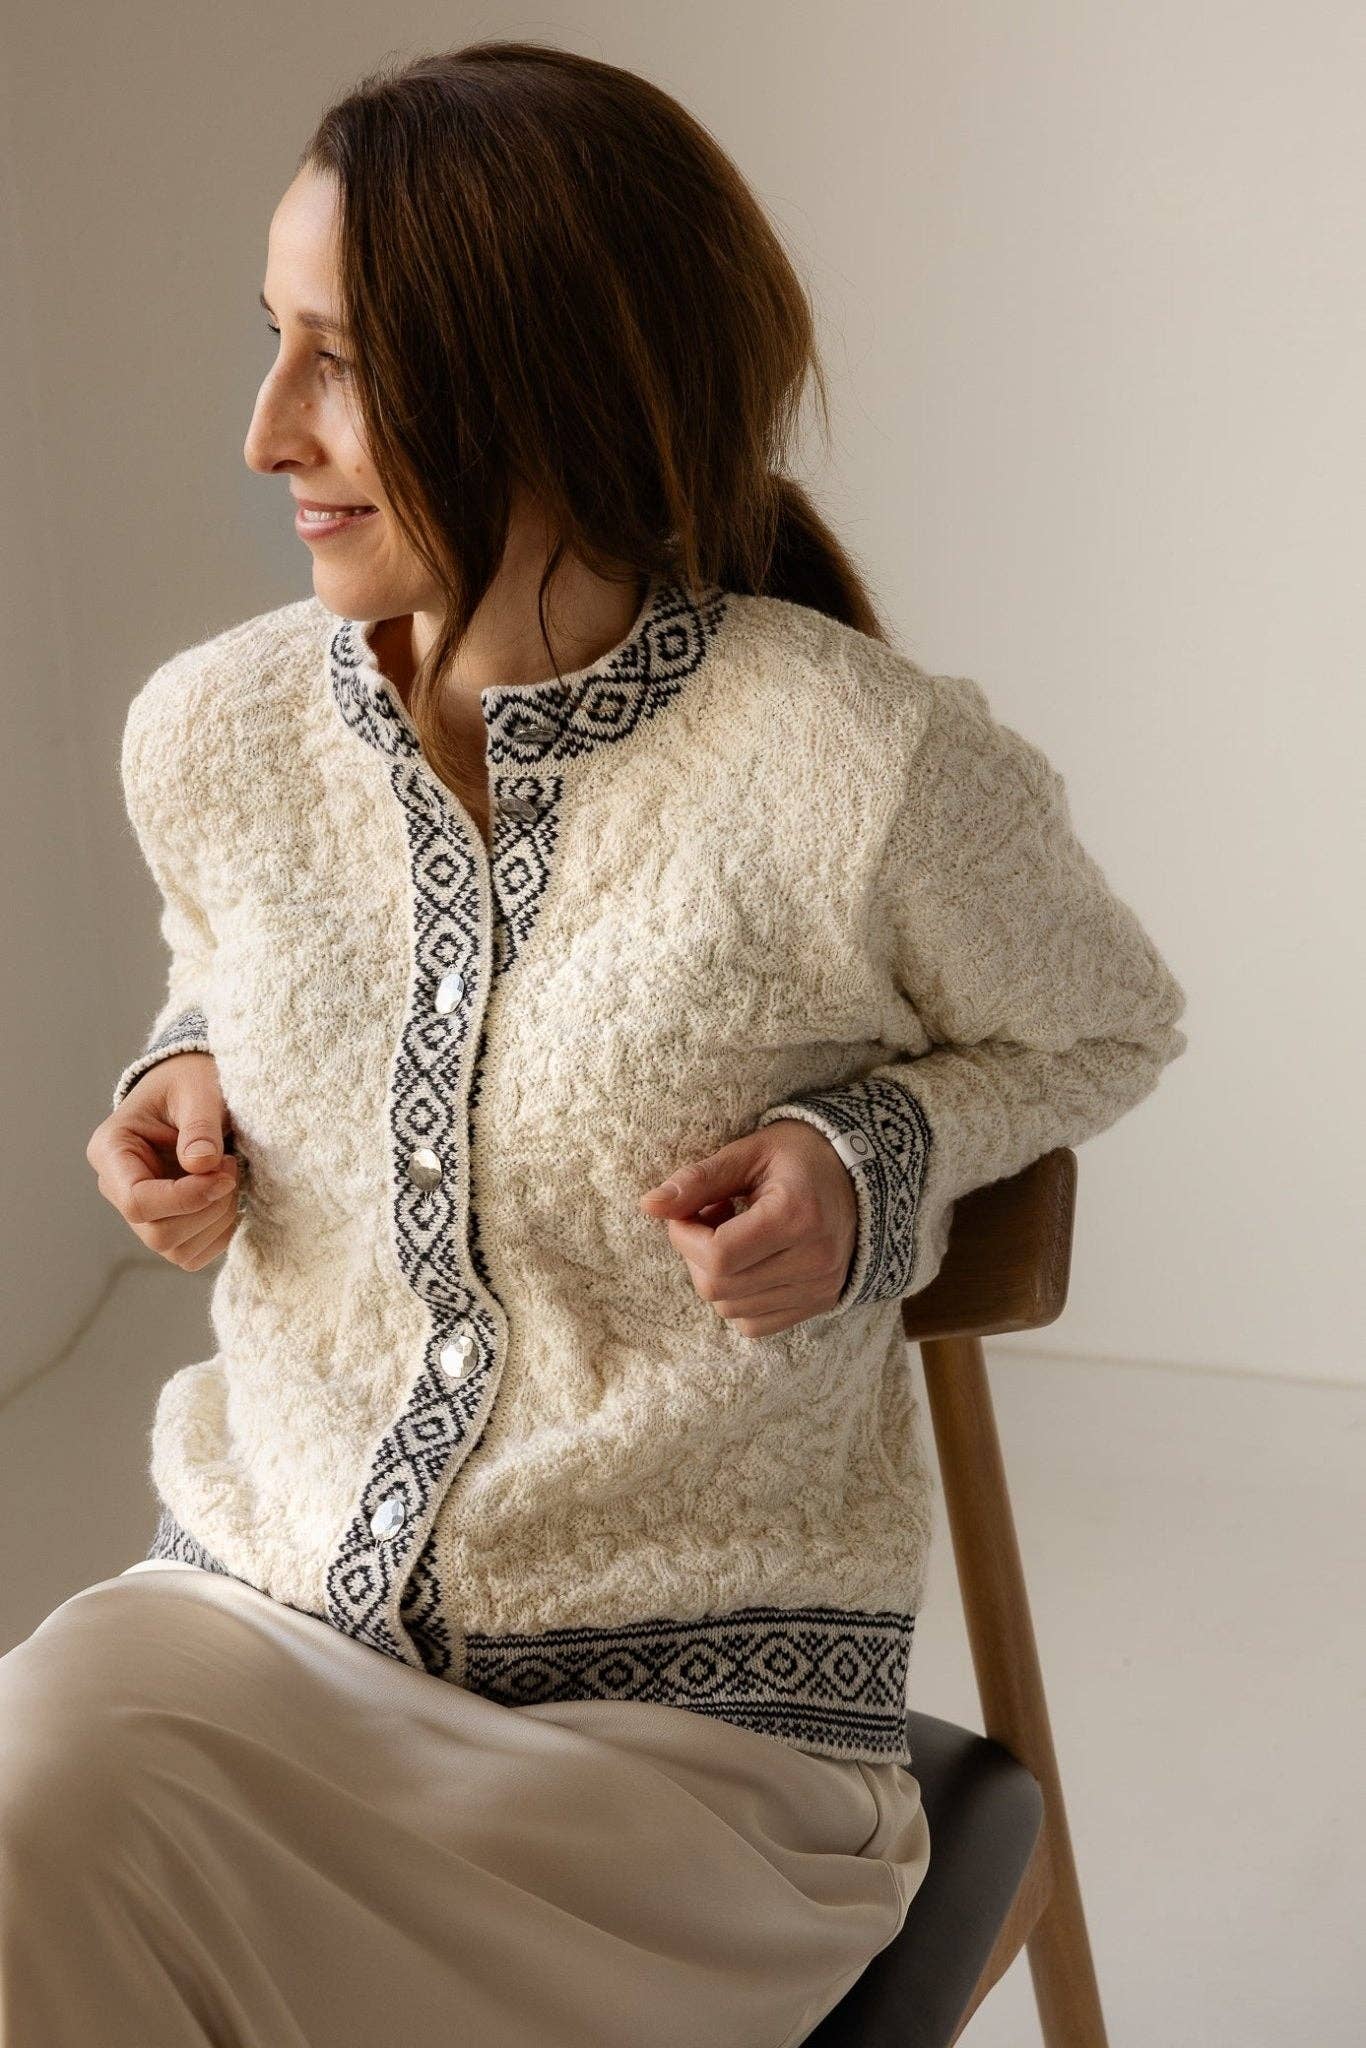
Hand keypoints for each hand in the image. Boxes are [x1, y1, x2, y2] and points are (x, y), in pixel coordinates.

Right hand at [86, 1052, 241, 1271]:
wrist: (194, 1091)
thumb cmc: (189, 1083)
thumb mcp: (198, 1089)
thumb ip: (200, 1125)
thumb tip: (202, 1165)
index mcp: (111, 1151)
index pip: (136, 1200)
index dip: (185, 1198)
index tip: (224, 1175)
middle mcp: (118, 1188)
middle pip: (158, 1233)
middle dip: (207, 1208)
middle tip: (232, 1169)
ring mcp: (142, 1214)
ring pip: (177, 1250)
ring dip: (218, 1220)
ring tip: (231, 1177)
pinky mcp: (168, 1227)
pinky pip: (194, 1254)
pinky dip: (221, 1232)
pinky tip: (228, 1197)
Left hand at [638, 1119, 856, 1335]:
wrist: (860, 1174)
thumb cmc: (799, 1156)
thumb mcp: (748, 1155)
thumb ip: (698, 1180)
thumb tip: (648, 1206)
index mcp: (796, 1217)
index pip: (718, 1255)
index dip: (684, 1236)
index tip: (687, 1211)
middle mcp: (813, 1260)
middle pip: (719, 1287)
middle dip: (695, 1255)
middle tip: (708, 1219)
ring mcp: (820, 1288)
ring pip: (730, 1309)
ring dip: (714, 1277)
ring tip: (733, 1236)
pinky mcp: (819, 1304)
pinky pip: (753, 1325)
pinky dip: (737, 1299)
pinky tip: (749, 1264)